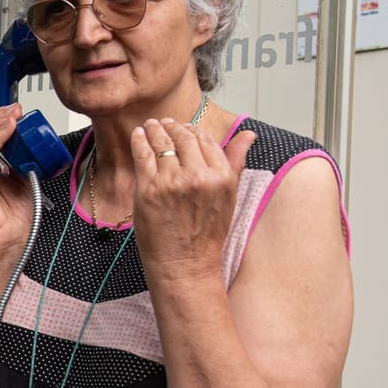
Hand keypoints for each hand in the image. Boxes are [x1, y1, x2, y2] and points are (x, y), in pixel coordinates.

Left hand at [129, 118, 256, 281]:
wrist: (185, 264)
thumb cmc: (206, 235)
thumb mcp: (229, 197)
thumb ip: (236, 161)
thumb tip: (248, 134)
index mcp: (221, 176)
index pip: (206, 140)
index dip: (193, 130)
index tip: (185, 128)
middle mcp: (199, 176)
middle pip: (183, 137)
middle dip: (172, 127)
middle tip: (164, 123)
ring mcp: (172, 182)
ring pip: (162, 143)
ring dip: (155, 130)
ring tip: (151, 126)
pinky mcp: (149, 189)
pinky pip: (143, 155)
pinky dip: (140, 141)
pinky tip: (139, 135)